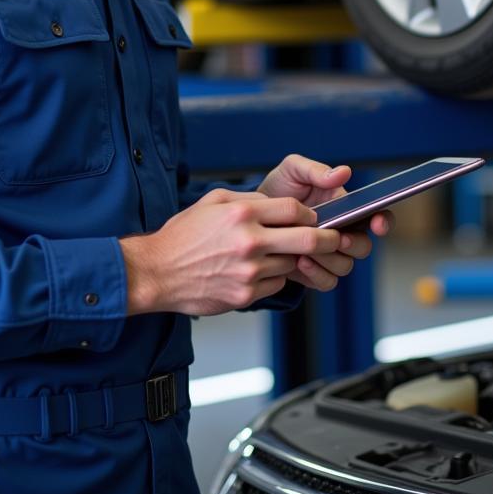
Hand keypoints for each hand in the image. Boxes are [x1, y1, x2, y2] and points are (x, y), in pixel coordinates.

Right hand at [119, 188, 341, 315]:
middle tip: (335, 240)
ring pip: (292, 264)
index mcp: (243, 213)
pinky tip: (256, 272)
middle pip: (307, 239)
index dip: (308, 214)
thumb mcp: (213, 201)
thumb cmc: (183, 235)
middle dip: (328, 239)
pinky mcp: (246, 294)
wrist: (157, 272)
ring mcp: (250, 271)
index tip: (312, 218)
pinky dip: (274, 278)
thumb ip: (248, 199)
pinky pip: (276, 285)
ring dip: (292, 260)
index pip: (294, 210)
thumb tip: (277, 204)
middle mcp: (250, 241)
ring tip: (278, 255)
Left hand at [257, 154, 394, 291]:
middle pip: (363, 247)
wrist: (253, 218)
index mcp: (344, 207)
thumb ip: (316, 170)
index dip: (382, 221)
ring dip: (330, 260)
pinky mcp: (313, 271)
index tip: (378, 222)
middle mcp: (341, 232)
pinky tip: (299, 260)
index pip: (375, 216)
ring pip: (345, 266)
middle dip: (354, 244)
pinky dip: (317, 274)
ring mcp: (328, 254)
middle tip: (338, 238)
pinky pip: (327, 282)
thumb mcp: (292, 171)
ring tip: (307, 250)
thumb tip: (343, 172)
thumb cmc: (278, 190)